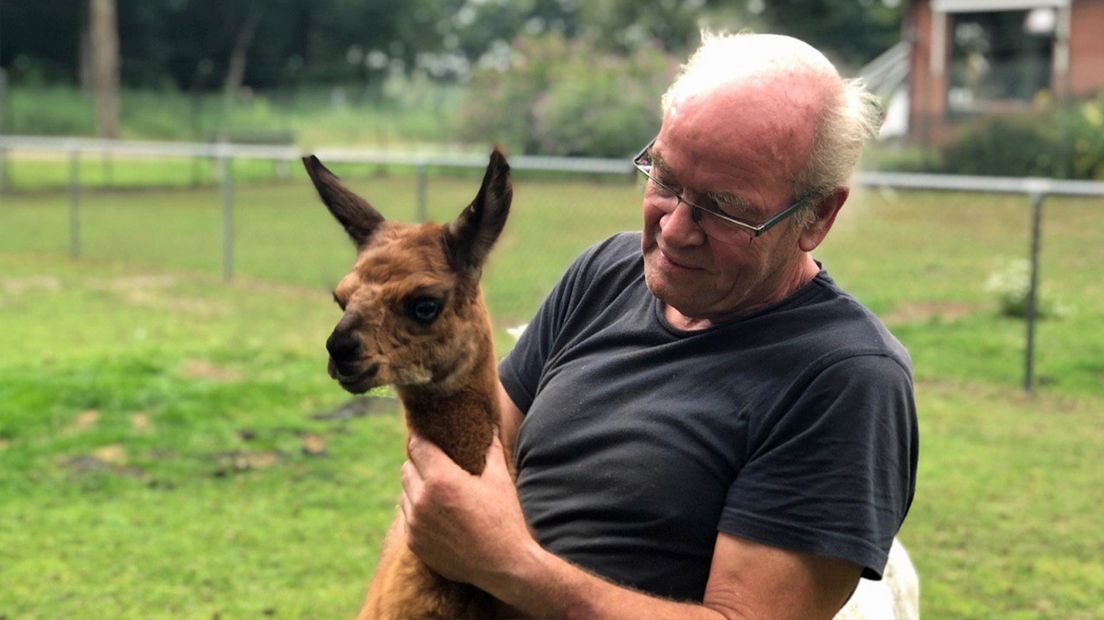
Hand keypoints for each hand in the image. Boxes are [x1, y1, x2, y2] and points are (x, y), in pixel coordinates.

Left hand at [400, 433, 537, 587]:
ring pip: (405, 493)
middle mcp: (422, 499)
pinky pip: (407, 517)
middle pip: (407, 467)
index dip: (421, 438)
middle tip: (434, 462)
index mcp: (441, 479)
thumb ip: (491, 449)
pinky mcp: (414, 542)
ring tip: (436, 488)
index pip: (418, 446)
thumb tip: (492, 427)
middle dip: (419, 462)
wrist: (503, 565)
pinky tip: (436, 512)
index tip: (427, 435)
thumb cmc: (503, 519)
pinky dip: (417, 510)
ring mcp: (415, 523)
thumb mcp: (500, 479)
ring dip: (416, 487)